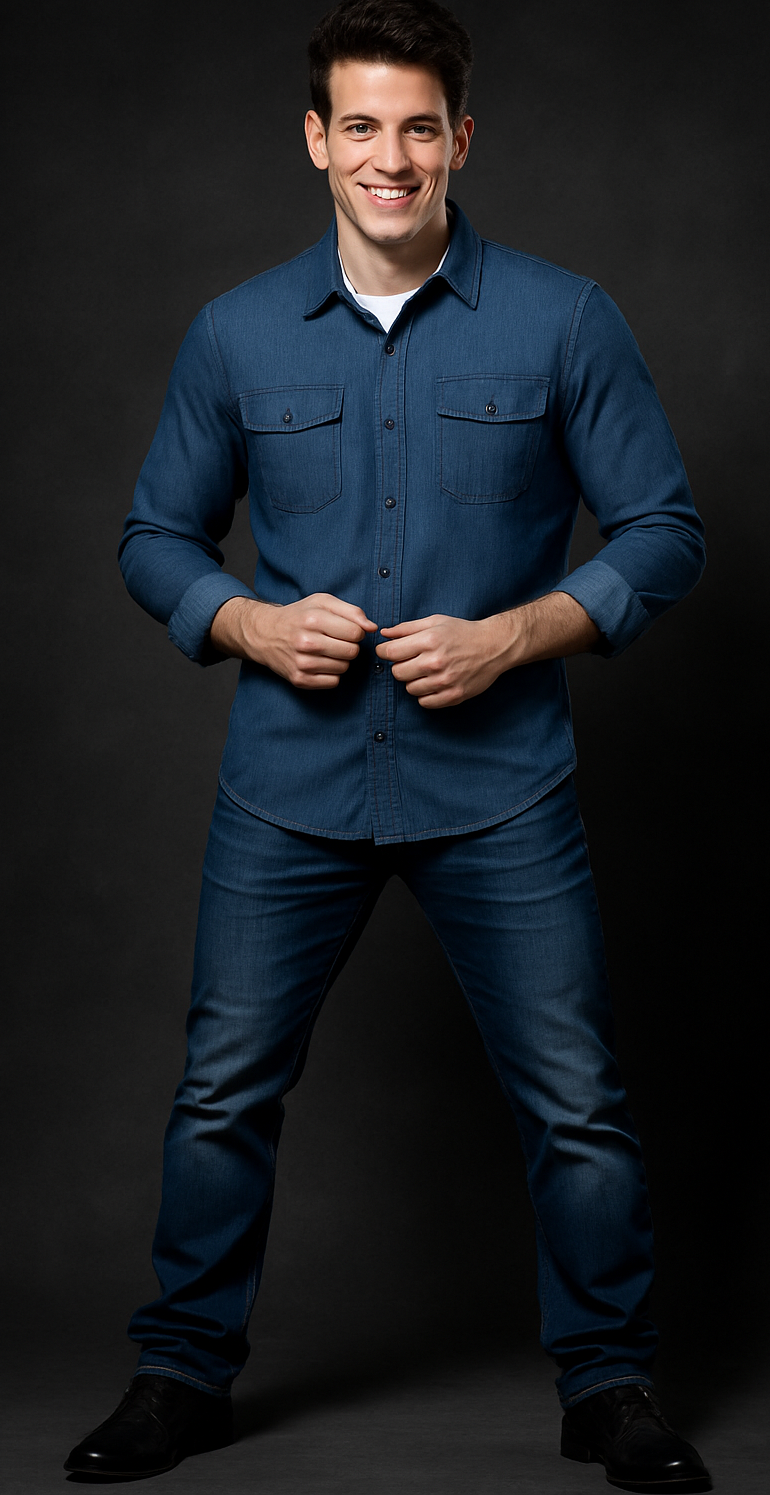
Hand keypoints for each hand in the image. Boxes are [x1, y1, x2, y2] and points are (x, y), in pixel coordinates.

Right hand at [210, 593, 377, 688]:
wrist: (264, 634)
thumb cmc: (298, 616)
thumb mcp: (322, 602)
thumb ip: (351, 611)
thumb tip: (372, 628)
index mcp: (313, 619)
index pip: (356, 632)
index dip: (355, 631)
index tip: (345, 629)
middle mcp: (306, 642)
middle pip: (352, 652)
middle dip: (349, 646)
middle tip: (336, 641)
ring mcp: (301, 663)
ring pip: (344, 668)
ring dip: (340, 660)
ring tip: (326, 651)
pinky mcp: (299, 680)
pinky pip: (333, 682)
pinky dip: (331, 674)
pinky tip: (321, 663)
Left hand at [376, 614, 509, 708]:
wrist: (494, 646)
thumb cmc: (463, 632)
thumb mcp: (435, 622)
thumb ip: (407, 628)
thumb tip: (384, 633)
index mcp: (429, 641)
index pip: (390, 652)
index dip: (384, 652)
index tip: (388, 652)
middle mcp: (435, 662)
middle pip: (397, 673)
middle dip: (400, 666)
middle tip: (412, 661)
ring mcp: (445, 681)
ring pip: (410, 689)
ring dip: (414, 681)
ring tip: (426, 672)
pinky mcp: (454, 695)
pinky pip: (424, 702)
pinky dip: (425, 694)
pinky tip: (433, 683)